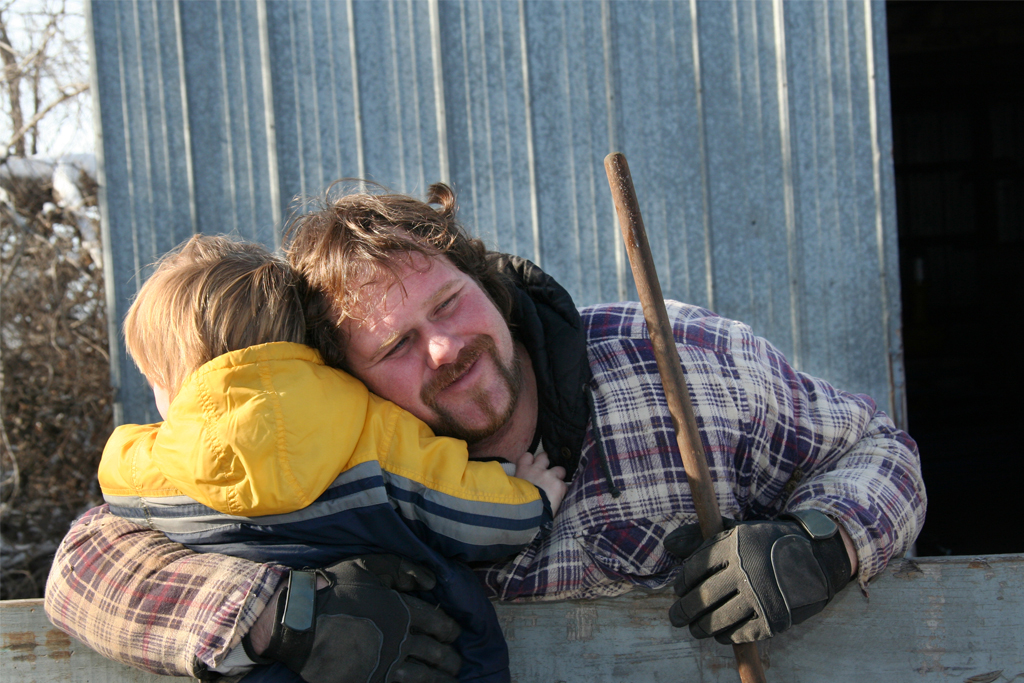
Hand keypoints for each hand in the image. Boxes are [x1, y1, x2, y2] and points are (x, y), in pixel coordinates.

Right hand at [247, 555, 460, 682]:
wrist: (298, 621)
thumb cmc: (335, 589)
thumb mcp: (370, 566)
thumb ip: (403, 569)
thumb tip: (430, 581)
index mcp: (404, 612)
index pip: (440, 624)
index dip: (451, 630)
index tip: (454, 635)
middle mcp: (400, 641)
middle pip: (436, 655)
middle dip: (450, 660)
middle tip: (455, 663)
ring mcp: (384, 666)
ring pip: (423, 678)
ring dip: (440, 680)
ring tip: (448, 681)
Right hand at [515, 451, 566, 513]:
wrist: (527, 512)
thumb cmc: (516, 502)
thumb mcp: (513, 489)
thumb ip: (520, 483)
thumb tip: (523, 486)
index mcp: (523, 470)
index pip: (528, 456)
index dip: (531, 461)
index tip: (533, 466)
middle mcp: (537, 469)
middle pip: (544, 457)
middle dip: (547, 462)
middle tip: (546, 472)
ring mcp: (549, 476)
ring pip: (560, 469)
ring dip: (559, 476)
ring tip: (556, 486)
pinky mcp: (559, 485)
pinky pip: (564, 486)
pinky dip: (562, 491)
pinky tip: (559, 499)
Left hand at [664, 510, 851, 644]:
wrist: (816, 558)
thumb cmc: (766, 544)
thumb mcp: (735, 532)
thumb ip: (700, 537)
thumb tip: (668, 544)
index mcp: (733, 546)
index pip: (695, 569)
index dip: (682, 583)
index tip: (678, 590)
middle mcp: (745, 572)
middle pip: (702, 597)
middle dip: (684, 611)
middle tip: (675, 617)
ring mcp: (760, 598)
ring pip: (718, 620)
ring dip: (701, 628)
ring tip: (695, 629)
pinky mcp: (772, 620)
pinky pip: (739, 634)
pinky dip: (725, 636)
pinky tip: (719, 633)